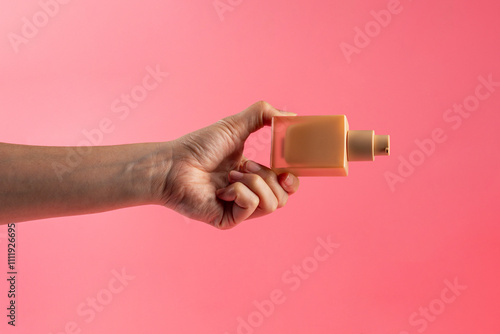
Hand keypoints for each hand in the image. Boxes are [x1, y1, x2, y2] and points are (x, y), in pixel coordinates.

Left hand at [159, 101, 299, 228]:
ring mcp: (239, 209)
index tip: (288, 170)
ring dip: (255, 183)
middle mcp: (248, 194)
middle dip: (270, 178)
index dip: (292, 179)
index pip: (284, 185)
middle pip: (283, 197)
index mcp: (253, 175)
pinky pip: (252, 207)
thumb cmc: (199, 146)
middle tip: (248, 167)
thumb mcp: (235, 125)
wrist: (174, 163)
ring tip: (232, 174)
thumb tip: (291, 116)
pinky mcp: (229, 220)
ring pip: (272, 204)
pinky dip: (240, 192)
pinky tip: (222, 188)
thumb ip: (263, 115)